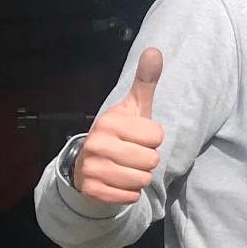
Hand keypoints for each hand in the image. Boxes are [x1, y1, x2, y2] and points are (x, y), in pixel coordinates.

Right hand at [72, 49, 165, 205]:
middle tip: (131, 155)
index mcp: (110, 121)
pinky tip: (117, 182)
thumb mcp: (134, 108)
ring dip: (139, 177)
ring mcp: (91, 167)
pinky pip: (130, 197)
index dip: (153, 139)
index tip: (138, 137)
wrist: (89, 165)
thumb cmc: (121, 134)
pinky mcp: (91, 190)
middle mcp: (97, 143)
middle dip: (147, 160)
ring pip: (142, 180)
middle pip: (151, 160)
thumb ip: (145, 82)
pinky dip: (129, 193)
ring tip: (125, 168)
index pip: (157, 136)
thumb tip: (154, 50)